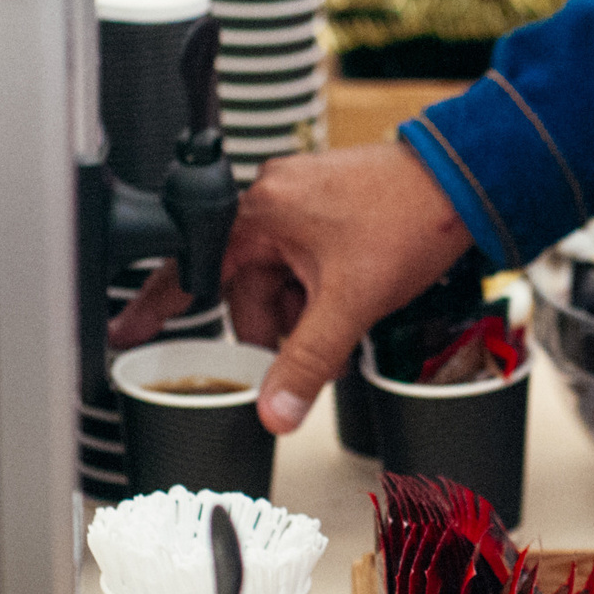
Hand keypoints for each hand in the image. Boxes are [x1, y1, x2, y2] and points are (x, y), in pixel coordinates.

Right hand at [119, 145, 472, 434]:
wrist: (466, 182)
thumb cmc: (411, 218)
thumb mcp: (351, 304)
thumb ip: (308, 362)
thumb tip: (275, 411)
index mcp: (261, 211)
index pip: (193, 268)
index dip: (157, 307)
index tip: (127, 332)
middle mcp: (274, 198)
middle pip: (246, 286)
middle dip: (280, 327)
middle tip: (318, 350)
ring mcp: (302, 201)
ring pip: (281, 280)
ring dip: (307, 313)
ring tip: (349, 323)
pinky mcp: (330, 207)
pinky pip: (306, 263)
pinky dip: (324, 292)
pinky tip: (355, 301)